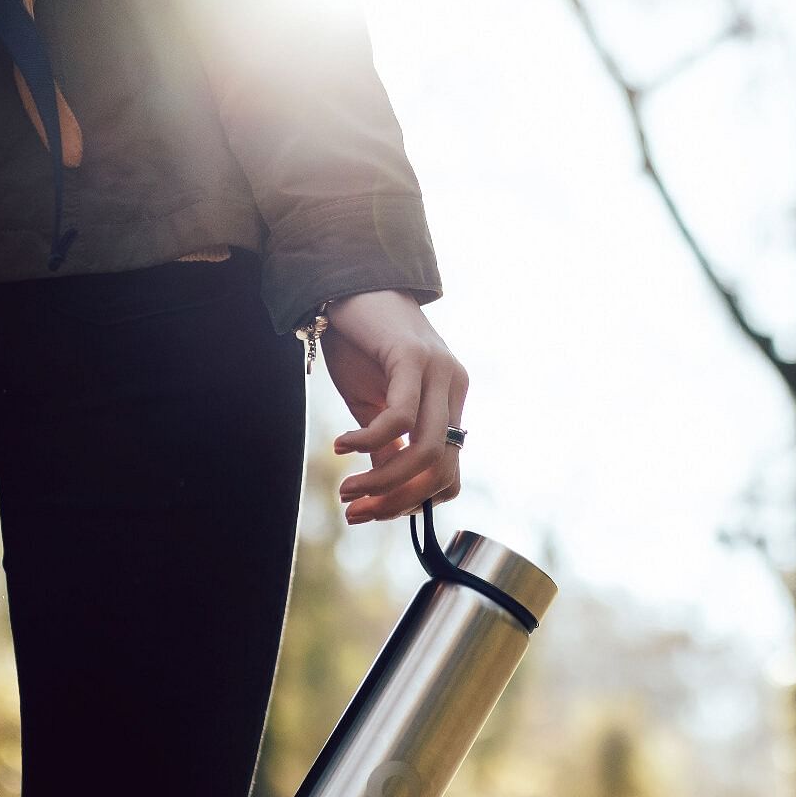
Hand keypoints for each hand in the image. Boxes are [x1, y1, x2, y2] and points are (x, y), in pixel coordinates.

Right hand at [317, 290, 466, 523]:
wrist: (347, 284)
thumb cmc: (359, 344)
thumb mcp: (373, 405)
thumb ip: (387, 446)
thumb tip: (386, 492)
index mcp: (450, 402)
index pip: (449, 474)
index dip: (413, 502)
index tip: (372, 510)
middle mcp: (454, 387)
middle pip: (441, 470)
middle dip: (396, 501)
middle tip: (354, 512)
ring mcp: (439, 371)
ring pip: (426, 451)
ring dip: (382, 480)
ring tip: (346, 490)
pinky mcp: (413, 357)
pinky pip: (399, 417)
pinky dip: (368, 442)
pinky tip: (341, 446)